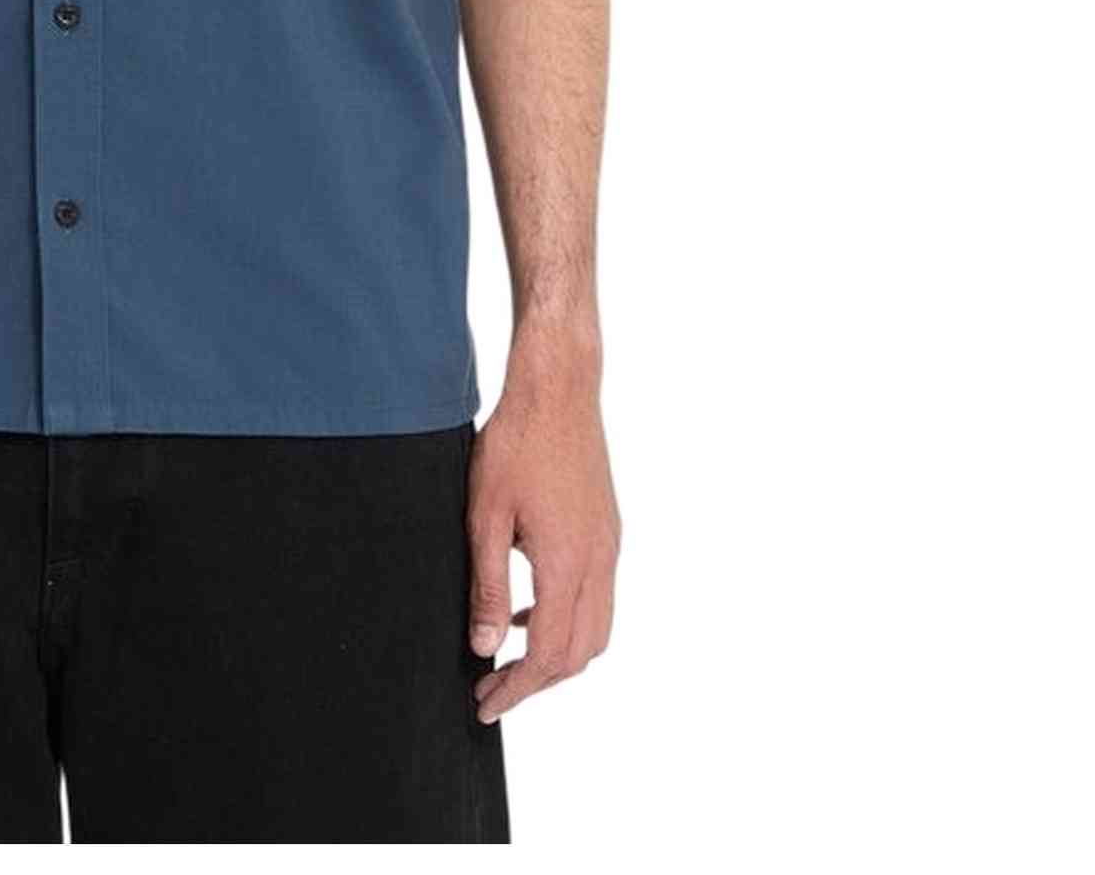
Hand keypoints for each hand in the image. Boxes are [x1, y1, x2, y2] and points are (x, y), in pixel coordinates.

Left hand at [464, 375, 619, 719]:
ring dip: (557, 654)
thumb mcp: (485, 515)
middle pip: (580, 653)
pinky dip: (567, 620)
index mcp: (567, 564)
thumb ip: (488, 586)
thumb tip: (485, 647)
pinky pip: (596, 597)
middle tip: (493, 689)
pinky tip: (529, 608)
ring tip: (509, 657)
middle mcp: (599, 563)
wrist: (559, 390)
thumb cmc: (516, 443)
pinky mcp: (607, 531)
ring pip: (596, 629)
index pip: (549, 655)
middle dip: (537, 682)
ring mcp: (609, 547)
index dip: (518, 690)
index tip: (486, 704)